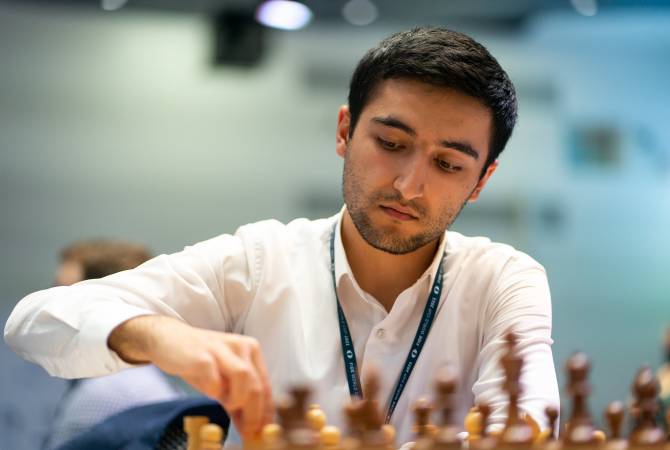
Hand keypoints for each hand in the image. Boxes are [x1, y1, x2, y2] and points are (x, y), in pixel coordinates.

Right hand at [108, 316, 273, 437]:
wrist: (168, 339)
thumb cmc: (199, 362)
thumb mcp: (223, 380)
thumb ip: (238, 400)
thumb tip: (251, 428)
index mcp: (251, 350)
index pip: (265, 385)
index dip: (266, 412)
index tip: (263, 432)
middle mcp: (240, 346)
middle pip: (257, 385)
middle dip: (255, 414)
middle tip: (248, 432)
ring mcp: (221, 349)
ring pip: (244, 377)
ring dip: (237, 399)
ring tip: (227, 405)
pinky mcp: (202, 355)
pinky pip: (214, 380)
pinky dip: (214, 391)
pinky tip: (210, 392)